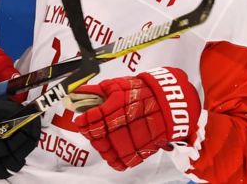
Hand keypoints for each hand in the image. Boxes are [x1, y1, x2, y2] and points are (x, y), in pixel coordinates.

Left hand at [73, 67, 200, 170]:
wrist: (169, 99)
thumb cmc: (142, 90)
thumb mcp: (117, 85)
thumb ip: (96, 91)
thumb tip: (78, 91)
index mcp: (118, 104)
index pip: (94, 116)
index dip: (84, 121)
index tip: (80, 121)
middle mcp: (126, 121)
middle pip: (101, 136)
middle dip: (91, 136)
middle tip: (88, 132)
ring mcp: (136, 135)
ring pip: (112, 150)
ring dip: (102, 149)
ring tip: (99, 144)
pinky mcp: (145, 147)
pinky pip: (128, 160)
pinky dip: (118, 160)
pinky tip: (113, 156)